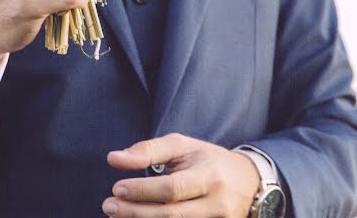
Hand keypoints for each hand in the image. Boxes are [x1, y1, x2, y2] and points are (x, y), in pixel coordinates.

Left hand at [102, 133, 259, 217]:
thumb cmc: (207, 159)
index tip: (117, 188)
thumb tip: (114, 158)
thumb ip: (148, 150)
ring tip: (117, 215)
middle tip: (108, 205)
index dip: (143, 190)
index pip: (173, 188)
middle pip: (171, 215)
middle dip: (135, 213)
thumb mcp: (182, 146)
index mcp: (210, 176)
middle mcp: (217, 205)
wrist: (248, 181)